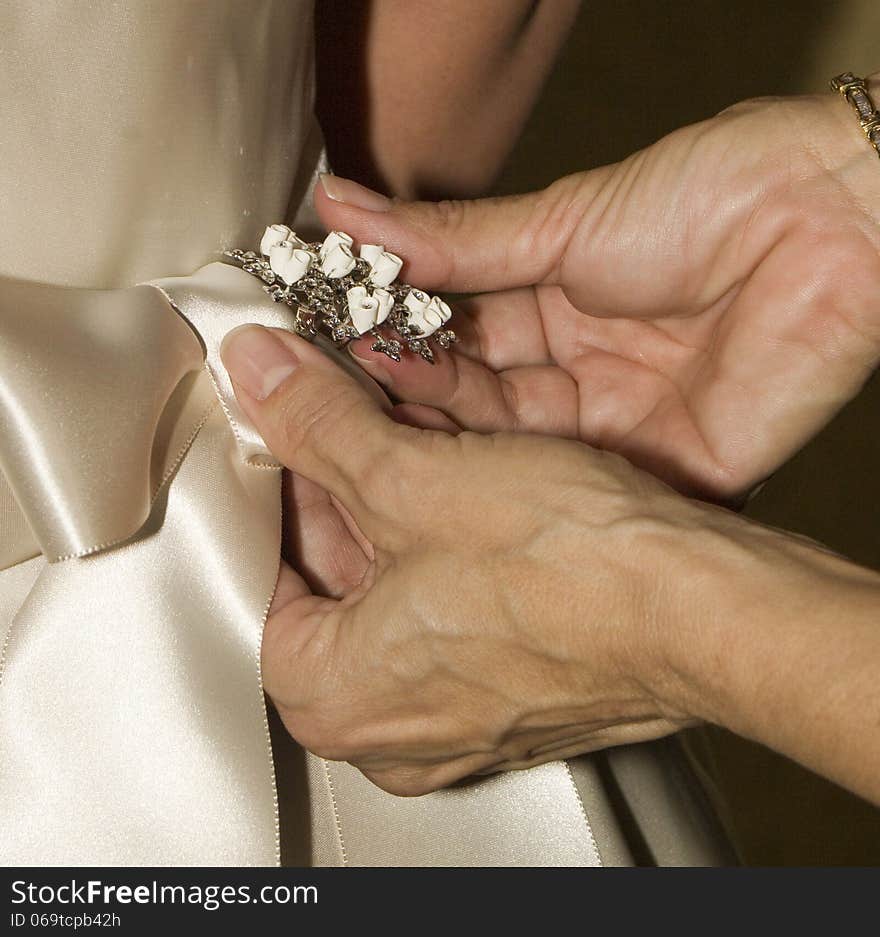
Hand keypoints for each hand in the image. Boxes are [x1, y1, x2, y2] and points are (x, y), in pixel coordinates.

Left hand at [219, 324, 879, 799]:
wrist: (705, 612)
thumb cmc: (576, 577)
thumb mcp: (413, 477)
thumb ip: (317, 423)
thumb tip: (262, 376)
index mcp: (330, 697)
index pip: (255, 572)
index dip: (271, 481)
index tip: (285, 428)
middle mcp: (386, 729)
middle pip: (323, 582)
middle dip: (335, 487)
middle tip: (347, 417)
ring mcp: (454, 716)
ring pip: (392, 590)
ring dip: (394, 507)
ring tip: (413, 441)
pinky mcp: (510, 691)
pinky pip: (449, 608)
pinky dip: (445, 545)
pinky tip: (469, 488)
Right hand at [316, 86, 879, 500]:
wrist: (824, 219)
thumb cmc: (703, 198)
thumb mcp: (558, 220)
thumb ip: (449, 242)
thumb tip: (344, 208)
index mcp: (555, 305)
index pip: (456, 339)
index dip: (398, 344)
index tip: (334, 345)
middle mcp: (581, 372)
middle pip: (479, 401)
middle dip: (413, 397)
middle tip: (343, 395)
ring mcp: (618, 425)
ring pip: (517, 448)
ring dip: (453, 439)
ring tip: (381, 429)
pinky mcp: (663, 469)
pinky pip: (581, 485)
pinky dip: (523, 483)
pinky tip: (462, 481)